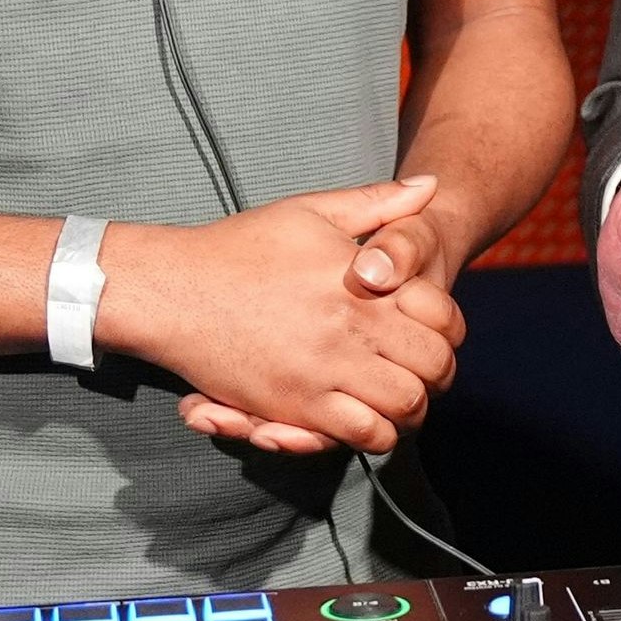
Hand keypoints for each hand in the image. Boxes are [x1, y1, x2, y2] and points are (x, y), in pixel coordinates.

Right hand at [105, 178, 464, 455]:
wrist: (173, 290)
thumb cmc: (239, 246)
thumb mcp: (311, 212)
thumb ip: (376, 203)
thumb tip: (430, 185)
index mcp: (363, 283)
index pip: (442, 319)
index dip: (447, 331)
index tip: (430, 332)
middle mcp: (351, 329)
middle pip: (433, 369)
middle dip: (437, 375)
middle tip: (420, 372)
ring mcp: (324, 371)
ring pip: (404, 408)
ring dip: (409, 409)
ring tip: (395, 399)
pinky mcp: (294, 406)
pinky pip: (359, 434)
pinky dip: (372, 433)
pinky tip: (362, 417)